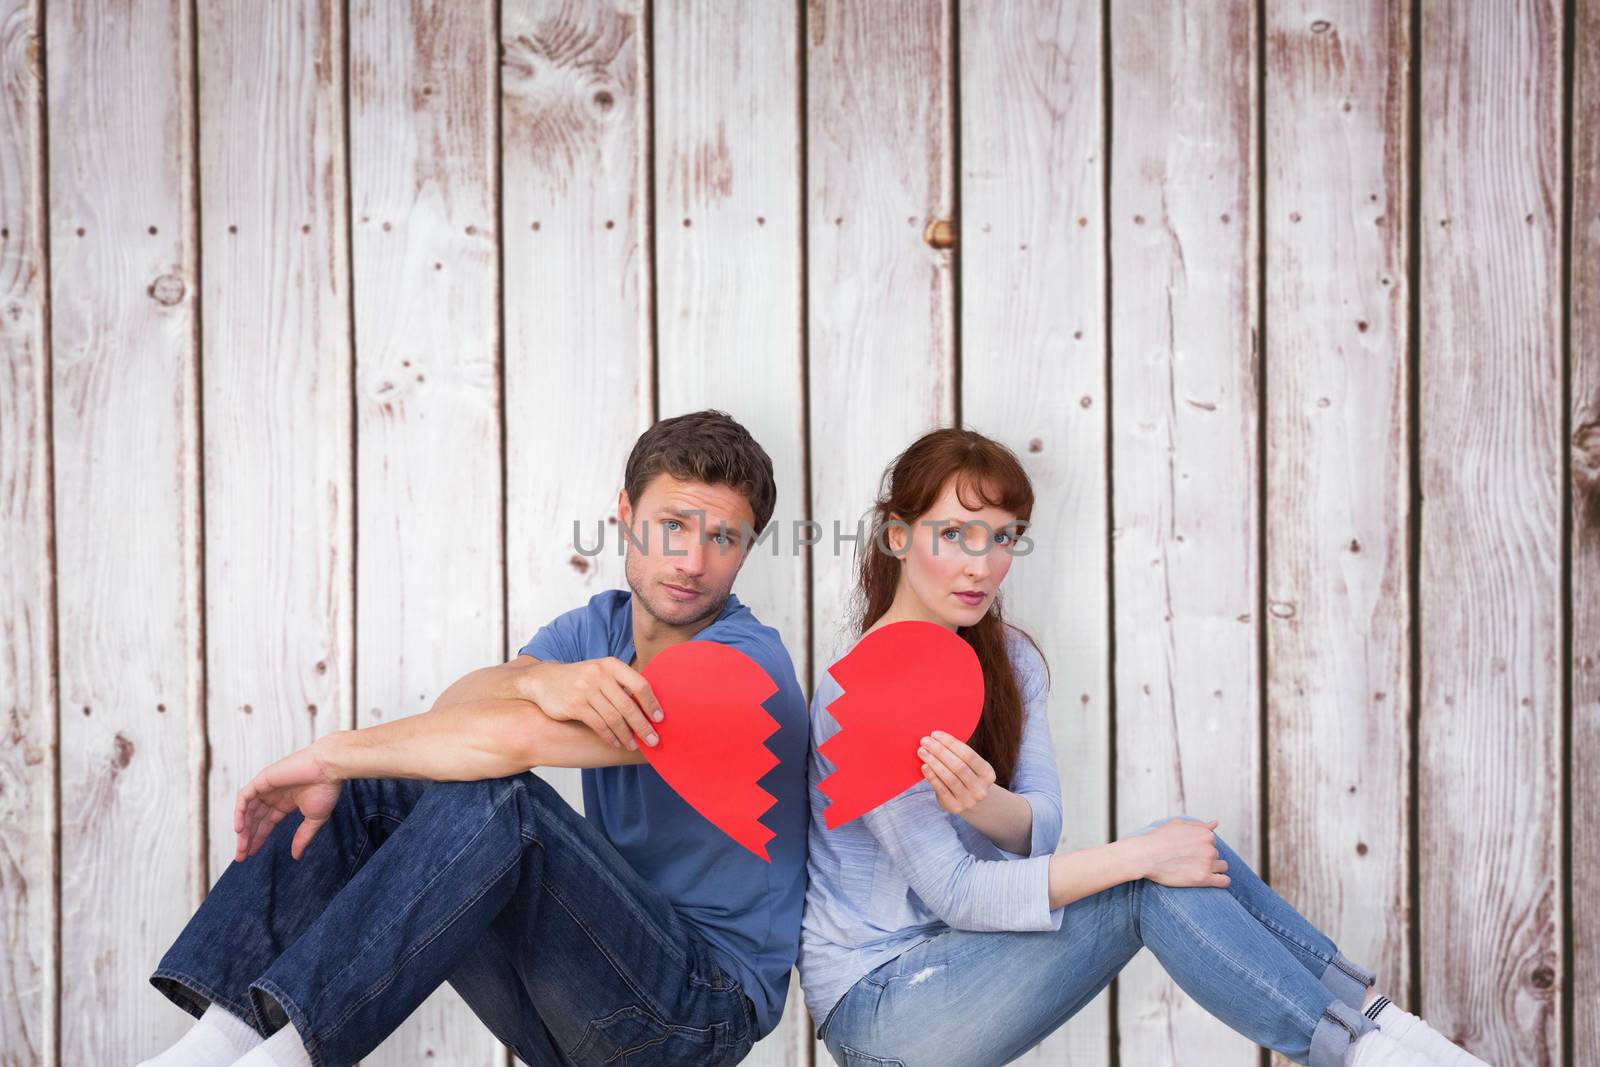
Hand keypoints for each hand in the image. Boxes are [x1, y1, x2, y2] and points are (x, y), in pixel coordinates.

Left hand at [234, 742, 343, 861]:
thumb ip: (303, 837)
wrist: (329, 768)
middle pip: (254, 819)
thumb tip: (296, 856)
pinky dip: (239, 812)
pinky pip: (244, 797)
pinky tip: (240, 829)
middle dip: (247, 838)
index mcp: (285, 803)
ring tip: (242, 848)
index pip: (266, 823)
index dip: (258, 838)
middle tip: (242, 856)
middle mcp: (273, 796)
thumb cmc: (326, 789)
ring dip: (243, 829)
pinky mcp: (262, 779)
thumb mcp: (314, 819)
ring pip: (247, 810)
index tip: (251, 854)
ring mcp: (266, 787)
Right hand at [524, 657, 662, 750]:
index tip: (660, 719)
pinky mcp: (575, 705)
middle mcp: (600, 674)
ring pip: (614, 718)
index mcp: (611, 665)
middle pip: (628, 705)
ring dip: (626, 735)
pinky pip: (598, 724)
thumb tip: (649, 706)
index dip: (652, 704)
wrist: (543, 680)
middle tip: (653, 741)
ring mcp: (586, 689)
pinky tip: (616, 743)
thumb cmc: (579, 679)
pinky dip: (610, 736)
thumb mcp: (600, 672)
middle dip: (643, 726)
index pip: (640, 684)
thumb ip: (621, 684)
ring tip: (633, 745)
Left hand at [917, 730, 995, 815]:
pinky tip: (924, 766)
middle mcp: (981, 788)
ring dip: (934, 762)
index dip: (950, 743)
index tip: (935, 734)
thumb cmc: (966, 777)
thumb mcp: (970, 767)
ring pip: (949, 778)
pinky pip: (942, 790)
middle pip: (958, 766)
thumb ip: (958, 755)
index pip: (969, 755)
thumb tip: (935, 739)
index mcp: (988, 773)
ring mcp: (969, 800)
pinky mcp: (955, 807)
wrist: (970, 803)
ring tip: (922, 751)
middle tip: (925, 741)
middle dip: (940, 751)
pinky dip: (932, 777)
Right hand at [1125, 817, 1230, 888]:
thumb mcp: (1178, 825)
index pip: (1212, 842)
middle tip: (1189, 862)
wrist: (1145, 856)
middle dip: (1206, 858)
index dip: (1200, 847)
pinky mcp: (1203, 878)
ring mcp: (1207, 863)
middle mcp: (1209, 847)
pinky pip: (1224, 881)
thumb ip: (1199, 825)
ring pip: (1222, 867)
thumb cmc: (1158, 839)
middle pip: (1216, 855)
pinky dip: (1221, 881)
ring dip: (1213, 869)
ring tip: (1197, 871)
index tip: (1189, 852)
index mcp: (1205, 833)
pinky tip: (1211, 880)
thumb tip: (1215, 823)